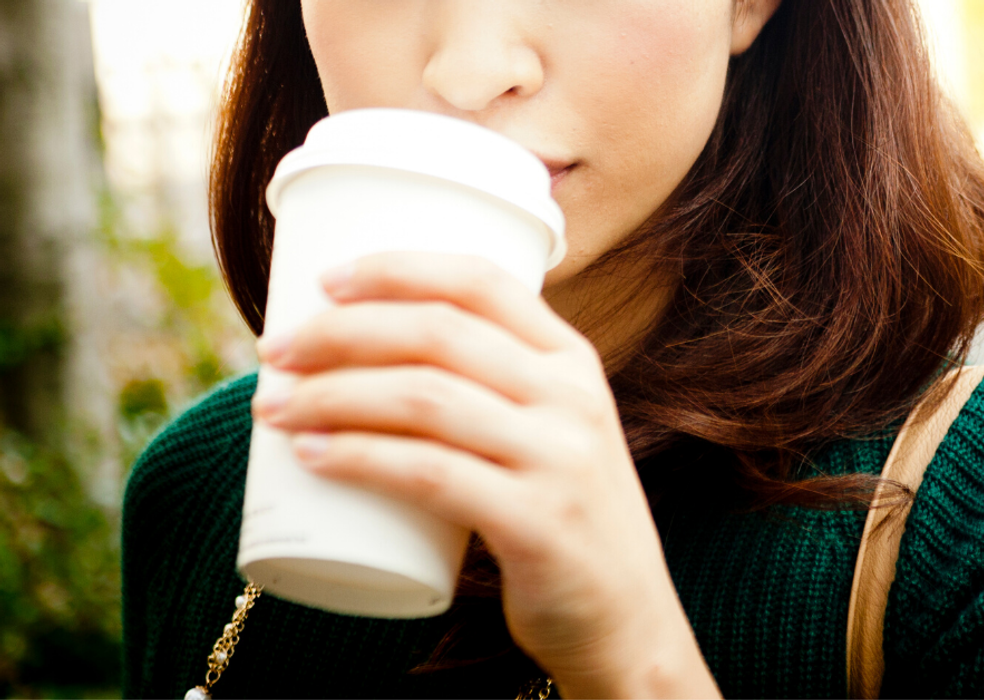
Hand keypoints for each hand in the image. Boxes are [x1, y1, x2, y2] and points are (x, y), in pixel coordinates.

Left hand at [251, 252, 720, 698]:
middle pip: (439, 333)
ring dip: (333, 394)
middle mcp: (571, 397)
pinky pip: (429, 473)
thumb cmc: (562, 517)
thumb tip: (370, 359)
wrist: (626, 616)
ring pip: (424, 397)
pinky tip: (312, 456)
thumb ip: (496, 391)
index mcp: (572, 360)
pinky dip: (359, 457)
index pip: (482, 281)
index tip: (325, 279)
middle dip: (341, 332)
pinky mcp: (537, 522)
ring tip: (276, 406)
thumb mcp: (552, 433)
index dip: (397, 268)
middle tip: (277, 351)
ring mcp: (559, 458)